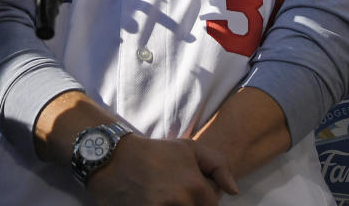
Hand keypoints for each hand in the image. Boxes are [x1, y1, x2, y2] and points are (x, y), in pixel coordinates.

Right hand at [88, 136, 236, 205]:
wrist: (114, 158)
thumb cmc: (156, 153)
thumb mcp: (190, 148)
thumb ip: (218, 166)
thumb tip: (234, 191)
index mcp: (195, 186)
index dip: (205, 200)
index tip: (192, 193)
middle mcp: (180, 202)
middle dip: (190, 204)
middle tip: (175, 194)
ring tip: (164, 196)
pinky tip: (153, 200)